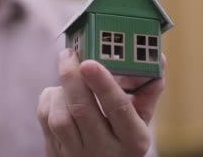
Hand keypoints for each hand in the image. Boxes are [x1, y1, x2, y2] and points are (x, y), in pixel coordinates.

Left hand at [37, 49, 164, 156]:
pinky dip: (49, 99)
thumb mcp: (141, 121)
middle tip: (69, 55)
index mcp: (133, 140)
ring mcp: (78, 155)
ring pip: (60, 117)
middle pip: (82, 109)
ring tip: (68, 79)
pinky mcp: (56, 154)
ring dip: (60, 90)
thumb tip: (158, 58)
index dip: (103, 84)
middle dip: (72, 77)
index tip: (89, 63)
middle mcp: (106, 151)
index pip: (118, 108)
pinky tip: (58, 95)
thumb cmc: (122, 137)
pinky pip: (45, 120)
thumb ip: (147, 92)